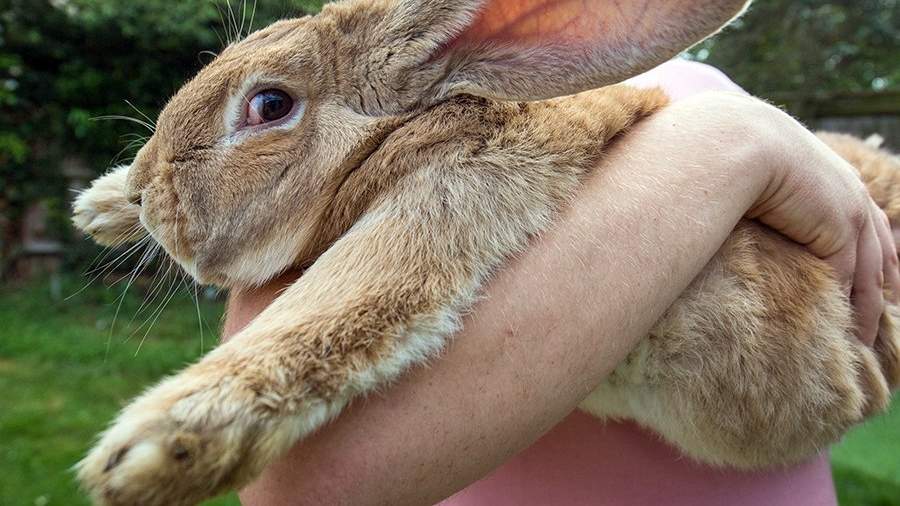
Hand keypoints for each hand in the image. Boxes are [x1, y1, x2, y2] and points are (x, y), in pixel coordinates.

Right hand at [746, 127, 899, 345]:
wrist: (738, 142)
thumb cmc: (731, 155)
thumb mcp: (759, 177)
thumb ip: (768, 199)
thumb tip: (748, 217)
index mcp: (836, 178)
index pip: (868, 224)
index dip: (875, 257)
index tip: (877, 286)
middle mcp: (852, 193)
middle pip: (881, 251)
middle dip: (884, 287)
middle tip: (879, 321)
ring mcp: (851, 211)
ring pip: (870, 272)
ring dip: (869, 309)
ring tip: (862, 341)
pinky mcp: (840, 230)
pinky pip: (849, 278)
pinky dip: (848, 308)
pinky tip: (842, 330)